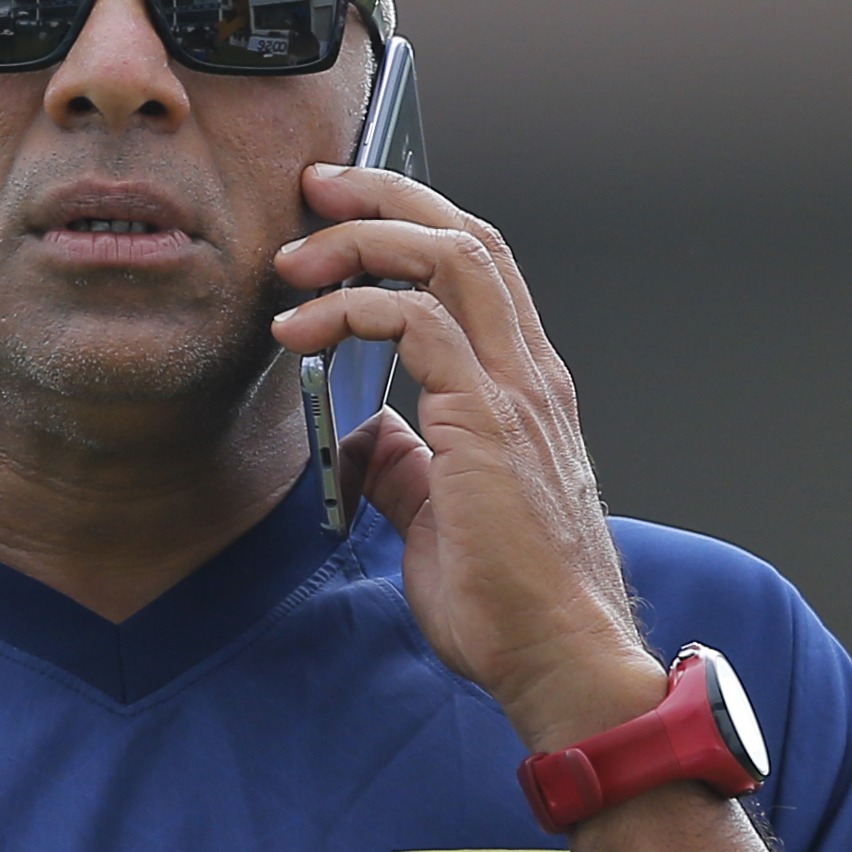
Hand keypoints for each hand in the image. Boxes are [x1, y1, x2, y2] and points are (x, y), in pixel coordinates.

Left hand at [270, 163, 666, 749]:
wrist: (558, 661)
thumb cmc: (509, 604)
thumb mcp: (431, 514)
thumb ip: (400, 461)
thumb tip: (358, 431)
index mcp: (522, 389)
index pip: (476, 267)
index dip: (410, 223)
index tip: (340, 211)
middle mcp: (529, 375)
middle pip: (466, 237)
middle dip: (384, 196)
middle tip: (314, 189)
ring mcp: (516, 392)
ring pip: (449, 257)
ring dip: (361, 242)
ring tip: (294, 260)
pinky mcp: (487, 421)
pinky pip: (416, 322)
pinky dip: (351, 308)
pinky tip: (300, 333)